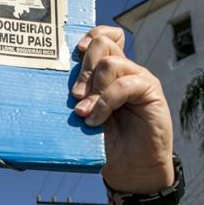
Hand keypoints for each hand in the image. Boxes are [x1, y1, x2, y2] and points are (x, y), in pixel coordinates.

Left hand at [71, 26, 173, 192]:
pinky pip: (125, 84)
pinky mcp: (150, 91)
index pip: (102, 36)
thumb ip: (79, 97)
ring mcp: (138, 78)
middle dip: (84, 68)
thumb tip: (53, 84)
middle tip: (76, 97)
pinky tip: (96, 120)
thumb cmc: (106, 142)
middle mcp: (124, 69)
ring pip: (110, 63)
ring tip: (84, 114)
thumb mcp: (86, 115)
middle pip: (102, 43)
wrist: (131, 168)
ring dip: (93, 90)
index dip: (88, 37)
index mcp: (107, 71)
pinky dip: (105, 102)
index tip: (75, 54)